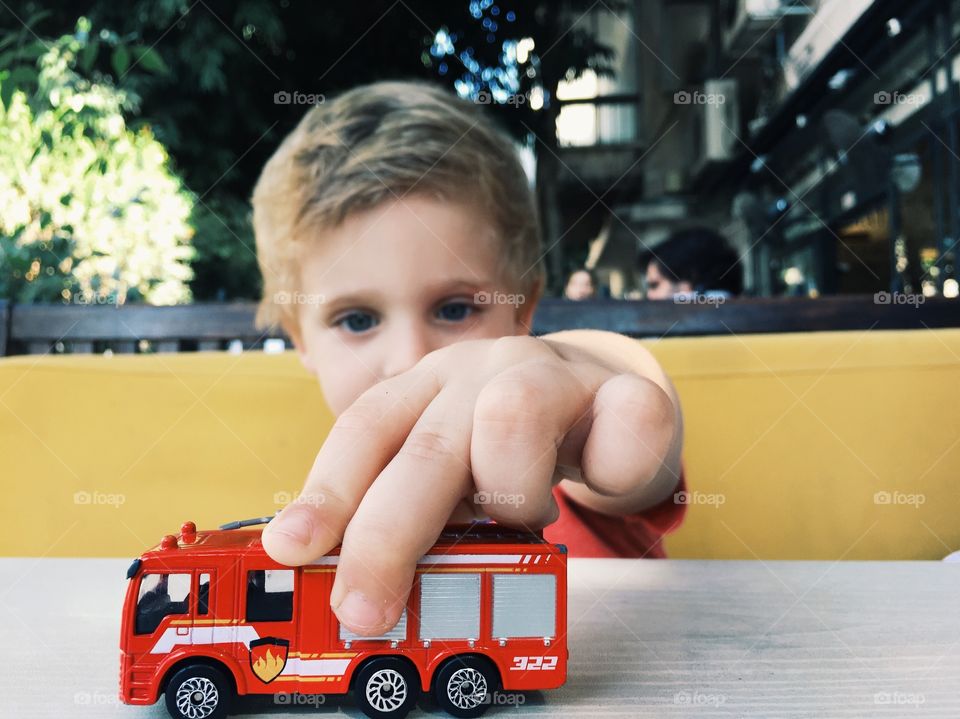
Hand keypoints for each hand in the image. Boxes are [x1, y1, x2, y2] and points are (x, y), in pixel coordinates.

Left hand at [262, 335, 676, 634]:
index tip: (291, 549)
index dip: (328, 491)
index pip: (367, 430)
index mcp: (429, 386)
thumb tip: (357, 591)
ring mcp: (555, 372)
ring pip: (510, 421)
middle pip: (428, 446)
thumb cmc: (520, 448)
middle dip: (390, 535)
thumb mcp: (456, 471)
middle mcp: (482, 370)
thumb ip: (414, 511)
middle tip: (367, 608)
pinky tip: (598, 482)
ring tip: (527, 514)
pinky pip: (624, 427)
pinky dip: (608, 473)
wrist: (608, 398)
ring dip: (513, 497)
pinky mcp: (626, 391)